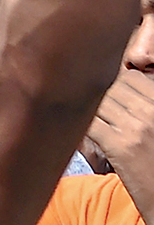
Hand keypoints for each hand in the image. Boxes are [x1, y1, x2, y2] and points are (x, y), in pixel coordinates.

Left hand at [88, 68, 153, 201]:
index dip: (115, 85)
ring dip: (86, 107)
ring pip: (97, 100)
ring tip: (79, 116)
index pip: (131, 77)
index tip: (107, 98)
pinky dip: (79, 124)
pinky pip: (89, 122)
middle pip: (112, 85)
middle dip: (98, 94)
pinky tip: (77, 132)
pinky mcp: (121, 147)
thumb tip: (119, 87)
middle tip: (90, 108)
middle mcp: (153, 111)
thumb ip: (145, 107)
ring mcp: (137, 128)